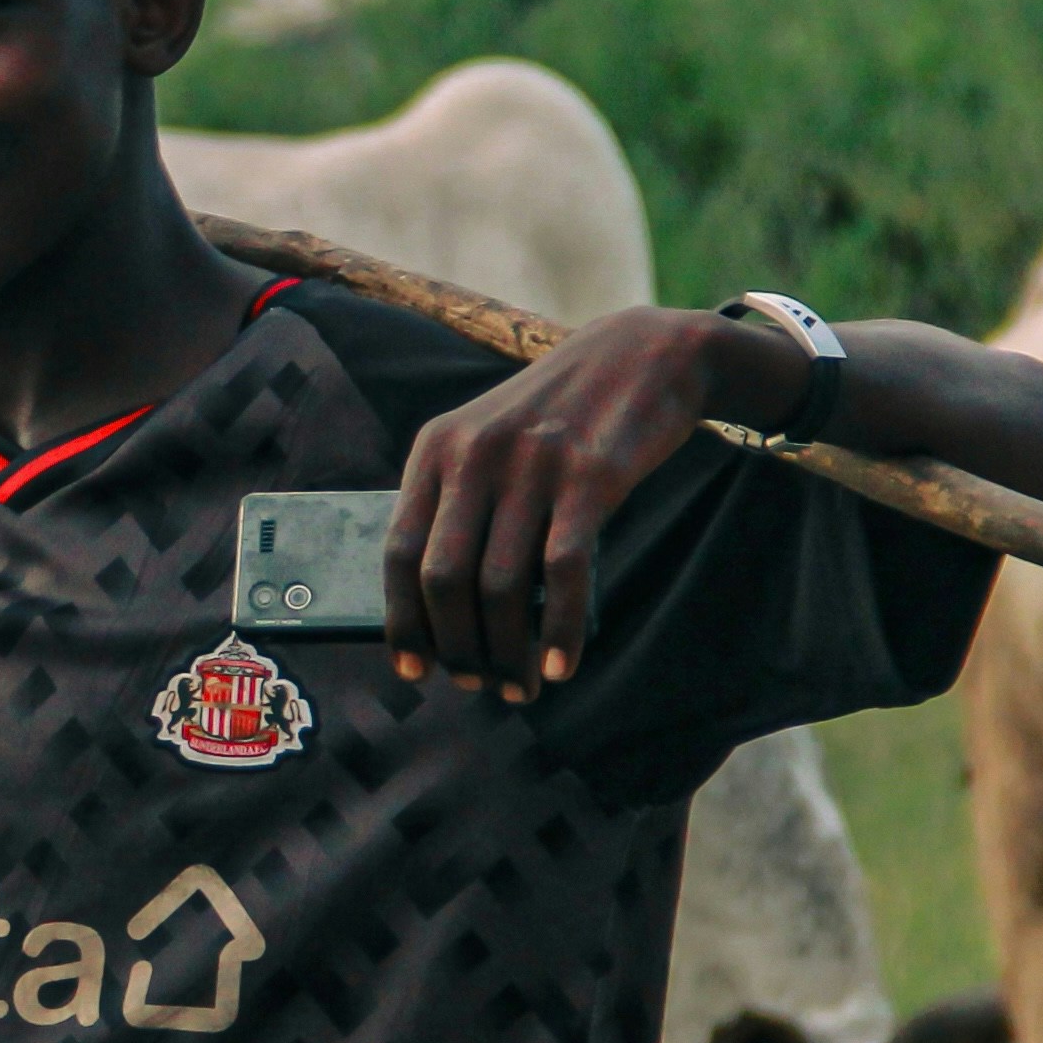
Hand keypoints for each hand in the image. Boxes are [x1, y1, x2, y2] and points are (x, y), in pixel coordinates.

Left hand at [388, 306, 747, 700]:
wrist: (644, 355)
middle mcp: (475, 454)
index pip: (399, 551)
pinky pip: (564, 574)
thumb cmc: (560, 418)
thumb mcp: (490, 441)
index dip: (403, 621)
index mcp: (437, 448)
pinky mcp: (590, 477)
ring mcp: (532, 465)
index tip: (414, 670)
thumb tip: (438, 610)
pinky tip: (563, 667)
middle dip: (457, 647)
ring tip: (520, 688)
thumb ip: (459, 505)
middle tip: (477, 685)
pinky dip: (562, 632)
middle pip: (446, 579)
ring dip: (508, 652)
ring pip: (503, 587)